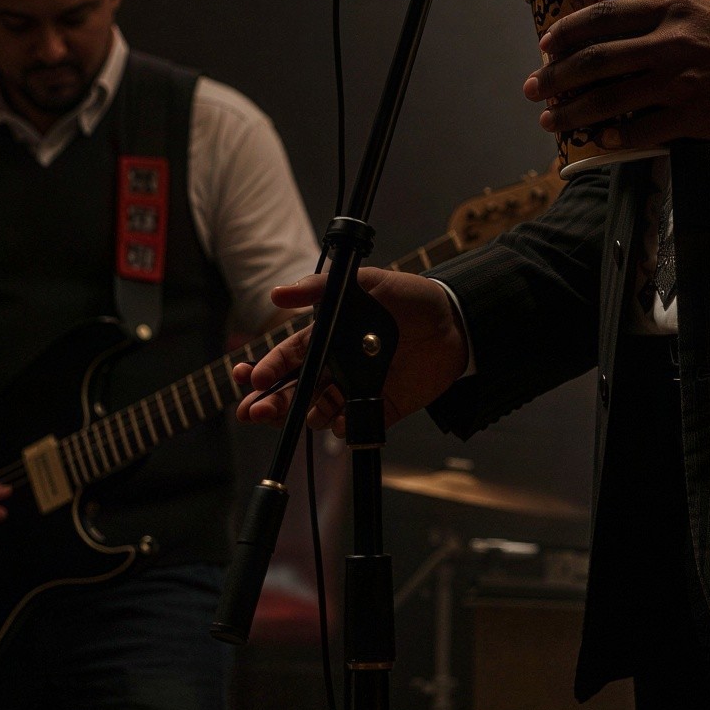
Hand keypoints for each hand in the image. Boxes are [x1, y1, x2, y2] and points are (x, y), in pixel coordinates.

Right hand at [234, 269, 468, 436]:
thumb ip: (323, 288)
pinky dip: (344, 426)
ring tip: (309, 412)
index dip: (267, 368)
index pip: (288, 357)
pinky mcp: (380, 407)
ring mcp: (357, 388)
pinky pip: (354, 424)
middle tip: (254, 411)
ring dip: (307, 416)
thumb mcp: (368, 283)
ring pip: (318, 411)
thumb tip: (278, 294)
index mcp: (328, 337)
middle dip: (270, 403)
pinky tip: (341, 420)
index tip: (253, 378)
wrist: (456, 321)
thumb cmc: (410, 298)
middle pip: (294, 391)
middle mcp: (337, 366)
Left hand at [526, 0, 709, 147]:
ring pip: (610, 99)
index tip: (546, 45)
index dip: (567, 32)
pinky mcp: (694, 115)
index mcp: (671, 9)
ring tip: (552, 122)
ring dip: (574, 113)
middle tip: (534, 88)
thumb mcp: (709, 8)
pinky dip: (616, 137)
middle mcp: (669, 42)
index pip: (603, 16)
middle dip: (556, 77)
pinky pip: (642, 130)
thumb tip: (632, 31)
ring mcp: (680, 81)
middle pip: (595, 60)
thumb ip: (670, 18)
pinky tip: (600, 142)